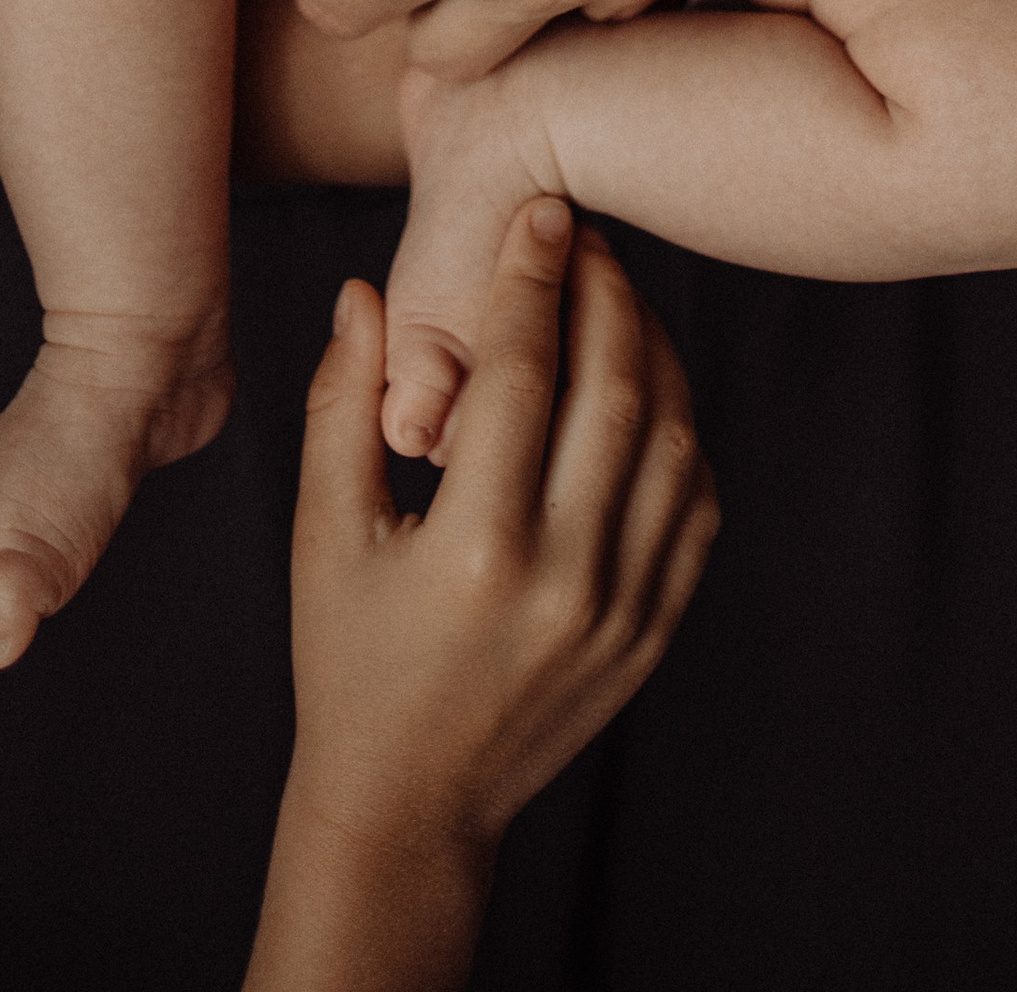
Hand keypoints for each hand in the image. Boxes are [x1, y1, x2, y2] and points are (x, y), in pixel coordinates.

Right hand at [246, 209, 716, 991]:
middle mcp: (563, 577)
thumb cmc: (349, 659)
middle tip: (585, 236)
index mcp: (475, 548)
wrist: (409, 806)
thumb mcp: (322, 536)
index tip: (541, 210)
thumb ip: (343, 407)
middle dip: (605, 292)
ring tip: (615, 297)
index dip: (532, 276)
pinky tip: (645, 388)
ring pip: (671, 437)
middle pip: (616, 388)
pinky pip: (694, 505)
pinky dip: (681, 431)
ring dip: (653, 349)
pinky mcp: (653, 631)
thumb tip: (364, 292)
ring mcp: (622, 610)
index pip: (522, 372)